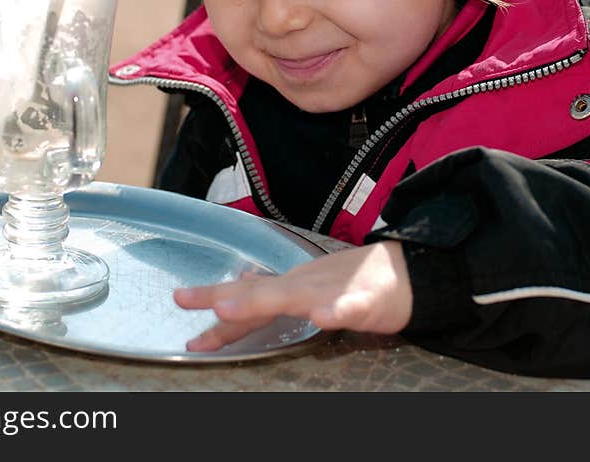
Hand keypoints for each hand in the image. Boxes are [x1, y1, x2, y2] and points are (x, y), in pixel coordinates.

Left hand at [173, 241, 412, 350]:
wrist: (410, 272)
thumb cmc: (358, 282)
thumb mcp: (310, 290)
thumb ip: (276, 297)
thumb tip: (236, 298)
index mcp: (293, 285)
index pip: (247, 292)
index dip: (213, 300)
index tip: (179, 302)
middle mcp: (305, 284)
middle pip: (258, 291)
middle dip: (221, 297)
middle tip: (185, 299)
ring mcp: (333, 290)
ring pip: (294, 296)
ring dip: (260, 302)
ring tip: (229, 308)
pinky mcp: (366, 300)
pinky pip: (349, 306)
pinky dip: (335, 310)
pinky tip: (322, 316)